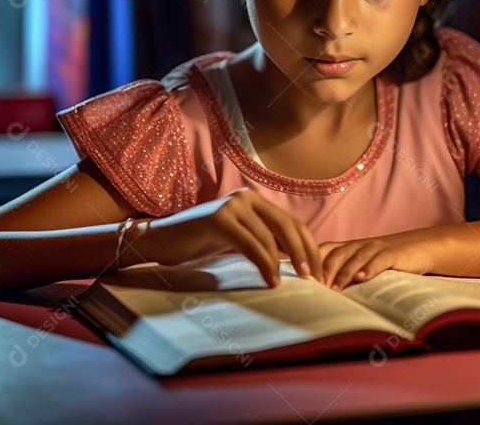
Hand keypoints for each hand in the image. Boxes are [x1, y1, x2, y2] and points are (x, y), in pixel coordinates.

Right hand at [144, 189, 321, 286]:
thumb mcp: (239, 240)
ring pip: (269, 236)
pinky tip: (271, 280)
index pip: (292, 223)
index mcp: (255, 202)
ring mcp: (232, 205)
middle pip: (287, 225)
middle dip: (304, 252)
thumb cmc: (201, 242)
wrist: (162, 240)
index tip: (317, 270)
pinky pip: (250, 243)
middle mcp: (246, 198)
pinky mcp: (219, 218)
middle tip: (313, 277)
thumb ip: (264, 242)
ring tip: (291, 282)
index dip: (309, 246)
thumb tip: (297, 260)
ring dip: (283, 262)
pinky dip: (264, 263)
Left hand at [319, 234, 431, 289]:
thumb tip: (324, 296)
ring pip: (355, 257)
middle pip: (336, 255)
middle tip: (316, 290)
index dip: (313, 264)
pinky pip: (379, 259)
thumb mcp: (364, 265)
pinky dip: (369, 268)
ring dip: (343, 274)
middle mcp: (360, 245)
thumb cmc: (388, 261)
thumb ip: (346, 274)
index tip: (305, 282)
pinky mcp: (393, 253)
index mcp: (350, 247)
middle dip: (324, 272)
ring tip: (334, 289)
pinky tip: (362, 278)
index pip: (325, 250)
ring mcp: (376, 247)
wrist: (420, 248)